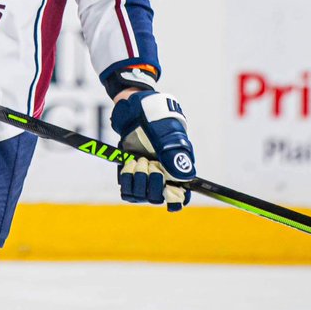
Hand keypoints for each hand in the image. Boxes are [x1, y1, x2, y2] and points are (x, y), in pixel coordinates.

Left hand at [111, 90, 196, 211]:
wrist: (134, 109)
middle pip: (158, 197)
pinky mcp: (130, 174)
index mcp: (178, 168)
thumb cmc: (155, 119)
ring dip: (138, 180)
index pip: (181, 196)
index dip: (175, 199)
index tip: (167, 191)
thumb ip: (173, 155)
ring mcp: (145, 176)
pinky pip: (127, 190)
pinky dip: (126, 179)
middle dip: (152, 183)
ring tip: (138, 161)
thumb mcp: (166, 134)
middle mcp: (162, 176)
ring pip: (141, 195)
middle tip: (149, 163)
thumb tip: (184, 178)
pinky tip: (128, 164)